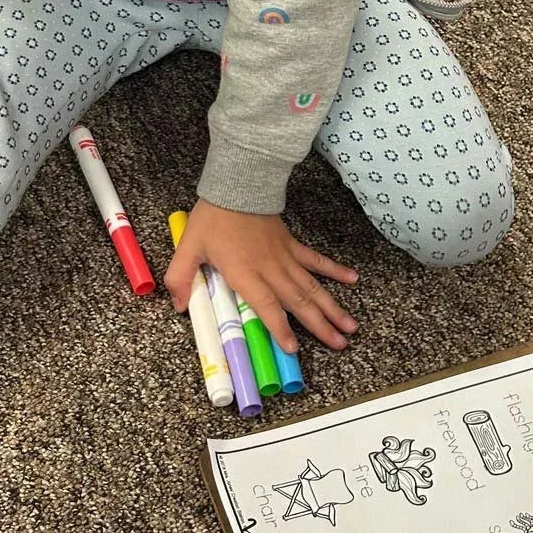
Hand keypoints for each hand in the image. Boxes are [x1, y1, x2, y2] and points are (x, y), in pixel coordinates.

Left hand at [164, 200, 358, 352]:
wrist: (237, 184)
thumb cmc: (213, 218)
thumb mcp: (189, 248)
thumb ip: (180, 278)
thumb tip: (179, 306)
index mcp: (246, 273)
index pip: (266, 305)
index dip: (279, 328)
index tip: (293, 348)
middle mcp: (270, 269)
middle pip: (299, 301)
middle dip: (320, 325)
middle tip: (340, 344)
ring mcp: (285, 257)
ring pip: (312, 286)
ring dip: (332, 307)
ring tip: (350, 327)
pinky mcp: (292, 245)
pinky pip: (316, 260)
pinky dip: (335, 270)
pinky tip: (353, 279)